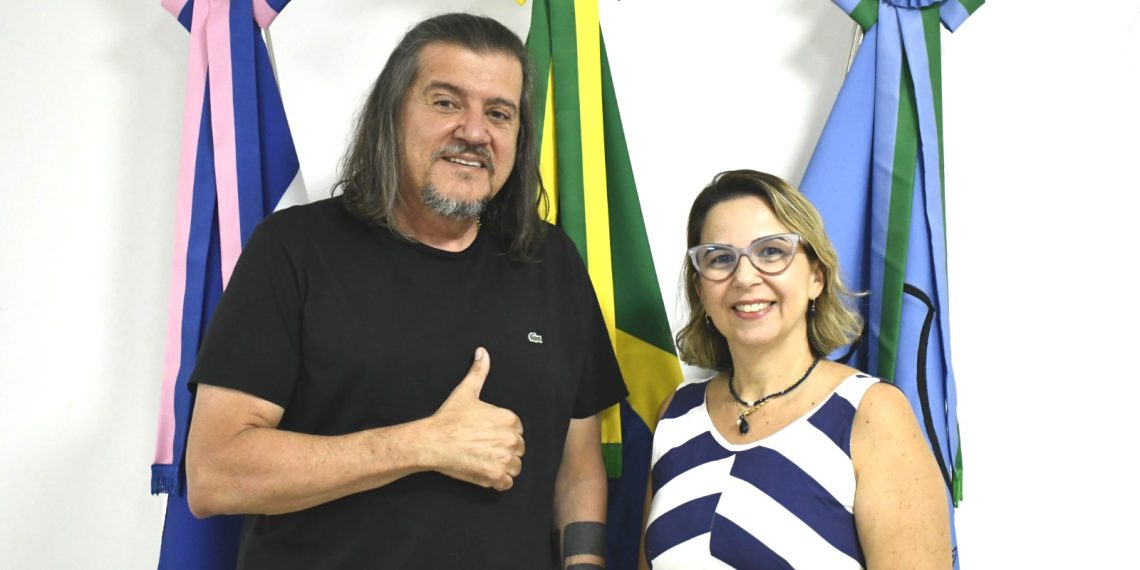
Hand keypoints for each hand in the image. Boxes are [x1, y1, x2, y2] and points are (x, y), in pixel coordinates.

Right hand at [425, 348, 524, 490]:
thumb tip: (483, 352)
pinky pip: (506, 483)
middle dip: (505, 451)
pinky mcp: (496, 476)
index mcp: (509, 419)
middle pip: (518, 449)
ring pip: (515, 467)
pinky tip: (484, 475)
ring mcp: (504, 459)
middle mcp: (511, 438)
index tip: (488, 436)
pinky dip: (498, 482)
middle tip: (484, 450)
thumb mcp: (466, 391)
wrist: (433, 441)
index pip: (517, 430)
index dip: (503, 434)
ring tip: (485, 462)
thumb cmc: (449, 418)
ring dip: (504, 468)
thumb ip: (478, 372)